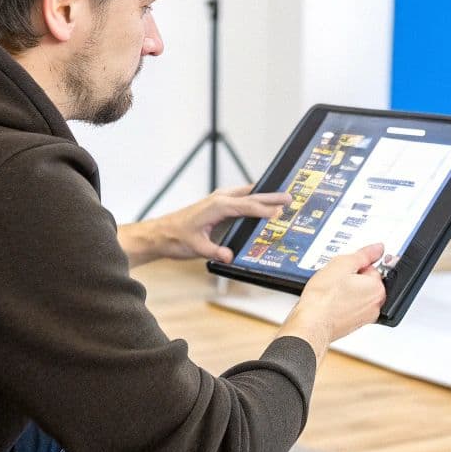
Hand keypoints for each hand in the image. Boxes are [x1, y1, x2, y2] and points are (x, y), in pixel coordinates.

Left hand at [139, 185, 292, 264]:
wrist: (160, 233)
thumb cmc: (176, 238)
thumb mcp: (196, 248)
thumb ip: (215, 252)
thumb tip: (230, 257)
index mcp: (217, 207)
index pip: (247, 206)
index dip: (265, 209)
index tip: (281, 211)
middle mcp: (219, 199)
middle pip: (251, 195)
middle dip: (271, 196)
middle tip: (290, 197)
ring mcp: (218, 199)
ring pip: (246, 194)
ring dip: (263, 195)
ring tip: (281, 197)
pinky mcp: (217, 204)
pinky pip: (240, 198)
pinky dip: (253, 199)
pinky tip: (261, 203)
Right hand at [285, 243, 387, 345]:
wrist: (311, 323)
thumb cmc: (323, 298)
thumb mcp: (342, 264)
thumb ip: (364, 254)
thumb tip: (378, 248)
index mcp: (377, 289)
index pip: (371, 267)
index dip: (354, 266)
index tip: (343, 270)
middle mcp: (376, 305)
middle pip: (366, 282)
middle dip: (352, 279)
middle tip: (335, 280)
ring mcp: (365, 317)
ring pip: (358, 295)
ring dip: (347, 291)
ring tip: (331, 292)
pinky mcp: (354, 325)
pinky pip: (351, 308)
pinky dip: (342, 304)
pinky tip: (330, 302)